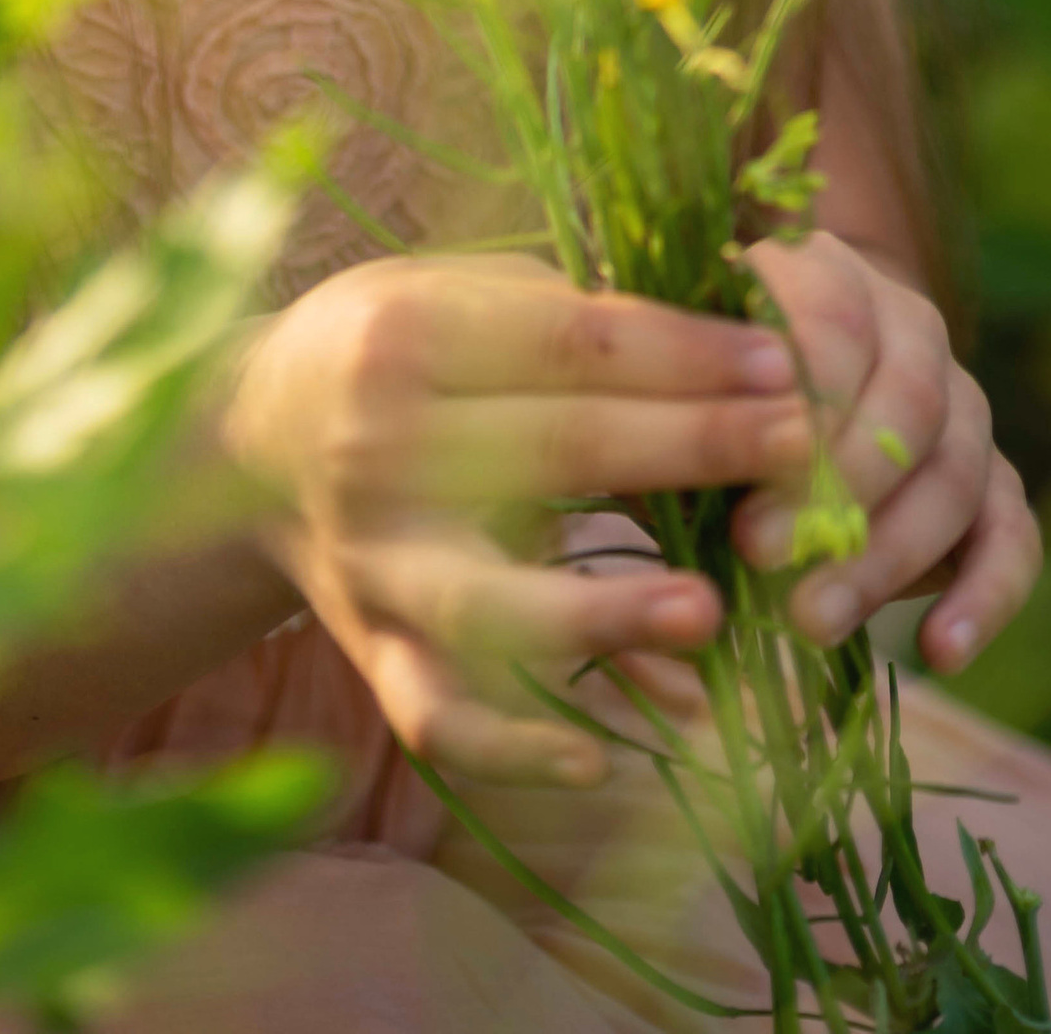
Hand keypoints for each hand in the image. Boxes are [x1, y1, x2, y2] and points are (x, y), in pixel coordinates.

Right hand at [219, 252, 808, 786]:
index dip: (686, 352)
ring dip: (602, 616)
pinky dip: (514, 746)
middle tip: (803, 447)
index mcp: (408, 336)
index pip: (573, 343)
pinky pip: (441, 715)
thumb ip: (571, 312)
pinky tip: (598, 760)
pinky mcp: (374, 650)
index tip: (785, 360)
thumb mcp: (457, 291)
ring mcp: (375, 562)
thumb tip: (728, 334)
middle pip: (556, 451)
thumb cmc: (393, 347)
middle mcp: (381, 449)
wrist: (247, 444)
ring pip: (487, 605)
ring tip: (709, 611)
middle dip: (691, 448)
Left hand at [730, 232, 1038, 672]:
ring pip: (957, 471)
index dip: (799, 406)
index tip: (737, 490)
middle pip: (909, 400)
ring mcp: (963, 402)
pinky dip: (984, 595)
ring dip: (885, 555)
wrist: (767, 398)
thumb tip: (697, 453)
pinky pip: (1013, 535)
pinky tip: (940, 652)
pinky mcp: (994, 481)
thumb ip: (686, 399)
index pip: (838, 321)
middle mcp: (911, 326)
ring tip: (810, 621)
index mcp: (830, 274)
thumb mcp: (676, 379)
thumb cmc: (700, 388)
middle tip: (759, 557)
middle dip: (839, 489)